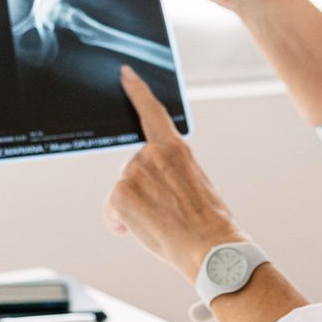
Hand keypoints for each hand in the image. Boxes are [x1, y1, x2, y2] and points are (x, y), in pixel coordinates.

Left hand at [105, 65, 243, 277]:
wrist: (209, 247)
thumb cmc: (208, 221)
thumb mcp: (197, 183)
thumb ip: (173, 170)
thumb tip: (158, 181)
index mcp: (176, 149)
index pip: (152, 112)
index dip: (136, 90)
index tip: (125, 74)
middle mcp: (152, 155)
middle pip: (134, 168)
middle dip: (142, 189)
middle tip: (166, 210)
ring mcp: (134, 173)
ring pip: (123, 191)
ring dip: (134, 208)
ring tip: (160, 222)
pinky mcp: (120, 193)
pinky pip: (112, 211)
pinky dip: (121, 223)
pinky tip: (139, 230)